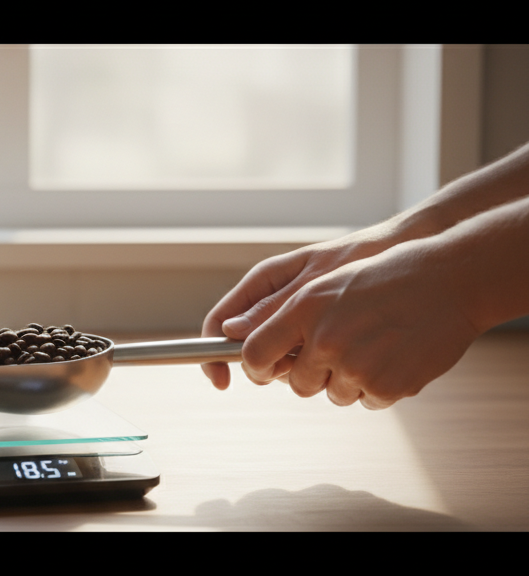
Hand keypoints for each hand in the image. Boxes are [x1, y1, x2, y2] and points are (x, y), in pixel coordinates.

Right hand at [200, 223, 400, 389]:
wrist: (403, 256)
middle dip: (265, 365)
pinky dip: (314, 366)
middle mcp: (272, 303)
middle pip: (247, 347)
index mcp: (262, 283)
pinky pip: (301, 358)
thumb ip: (275, 307)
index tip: (221, 381)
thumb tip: (231, 331)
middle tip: (296, 364)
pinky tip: (339, 360)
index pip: (219, 321)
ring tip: (328, 356)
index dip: (211, 353)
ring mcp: (292, 320)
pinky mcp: (315, 334)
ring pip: (274, 357)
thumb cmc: (360, 260)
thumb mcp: (316, 283)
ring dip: (294, 367)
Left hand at [238, 239, 480, 408]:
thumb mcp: (324, 282)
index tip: (262, 370)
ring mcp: (357, 366)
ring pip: (333, 395)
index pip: (255, 354)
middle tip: (337, 351)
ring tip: (372, 344)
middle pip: (297, 383)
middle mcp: (326, 339)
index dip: (255, 368)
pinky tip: (393, 356)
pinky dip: (377, 387)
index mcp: (304, 308)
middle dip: (312, 374)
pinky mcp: (387, 387)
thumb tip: (235, 336)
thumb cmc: (382, 278)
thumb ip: (278, 312)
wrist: (448, 281)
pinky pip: (366, 401)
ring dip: (347, 380)